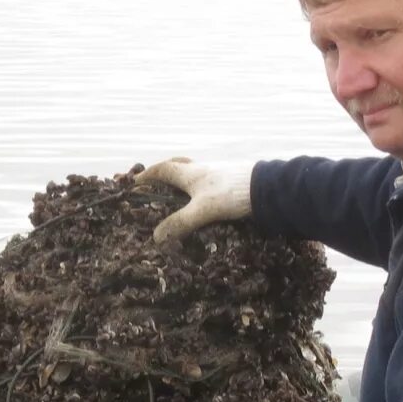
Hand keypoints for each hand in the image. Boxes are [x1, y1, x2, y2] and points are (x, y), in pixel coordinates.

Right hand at [136, 158, 252, 242]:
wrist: (267, 188)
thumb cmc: (231, 193)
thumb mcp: (202, 211)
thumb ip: (180, 223)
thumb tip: (156, 237)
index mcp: (190, 173)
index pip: (163, 169)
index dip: (147, 175)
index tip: (135, 182)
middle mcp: (203, 169)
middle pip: (179, 164)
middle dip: (165, 171)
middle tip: (157, 181)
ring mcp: (219, 174)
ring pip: (196, 173)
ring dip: (185, 180)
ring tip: (179, 195)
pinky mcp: (232, 182)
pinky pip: (210, 183)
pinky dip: (201, 190)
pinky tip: (205, 201)